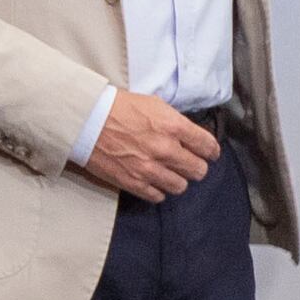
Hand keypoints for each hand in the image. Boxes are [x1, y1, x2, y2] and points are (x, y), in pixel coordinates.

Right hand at [78, 90, 221, 204]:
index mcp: (173, 126)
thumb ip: (174, 121)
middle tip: (190, 163)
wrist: (87, 119)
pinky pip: (158, 196)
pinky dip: (158, 190)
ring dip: (178, 180)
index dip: (211, 151)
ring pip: (180, 186)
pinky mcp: (133, 182)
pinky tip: (154, 181)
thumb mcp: (154, 104)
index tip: (210, 153)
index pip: (207, 146)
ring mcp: (149, 169)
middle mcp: (165, 149)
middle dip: (196, 166)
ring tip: (170, 173)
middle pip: (198, 170)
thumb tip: (188, 134)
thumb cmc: (118, 107)